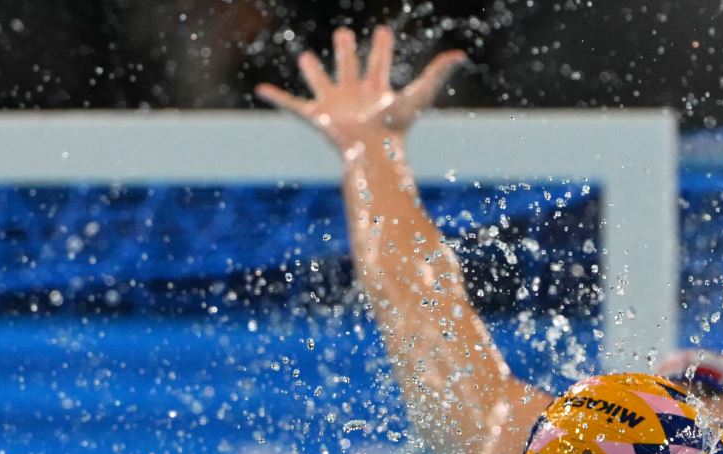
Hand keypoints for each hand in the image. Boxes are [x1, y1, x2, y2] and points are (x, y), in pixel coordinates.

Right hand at [254, 26, 464, 156]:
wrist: (372, 151)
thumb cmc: (396, 127)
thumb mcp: (419, 93)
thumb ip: (438, 72)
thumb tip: (462, 54)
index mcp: (376, 89)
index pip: (379, 63)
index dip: (382, 47)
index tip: (383, 32)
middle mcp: (354, 95)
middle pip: (349, 67)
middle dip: (347, 50)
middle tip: (344, 34)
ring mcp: (333, 105)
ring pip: (321, 82)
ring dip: (313, 70)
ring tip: (306, 58)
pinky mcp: (315, 117)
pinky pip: (291, 104)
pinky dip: (275, 97)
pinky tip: (261, 89)